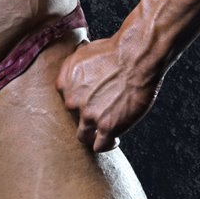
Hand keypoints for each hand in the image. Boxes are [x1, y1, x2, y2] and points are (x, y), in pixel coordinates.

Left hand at [55, 35, 164, 152]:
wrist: (135, 57)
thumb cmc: (115, 52)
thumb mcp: (83, 52)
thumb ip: (74, 67)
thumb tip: (75, 69)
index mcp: (64, 84)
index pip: (66, 102)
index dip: (79, 103)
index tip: (91, 103)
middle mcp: (72, 101)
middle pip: (74, 118)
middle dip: (87, 117)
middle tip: (103, 114)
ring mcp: (88, 116)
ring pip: (83, 136)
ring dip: (93, 136)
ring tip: (106, 132)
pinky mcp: (106, 127)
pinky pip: (100, 146)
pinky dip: (108, 145)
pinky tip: (115, 139)